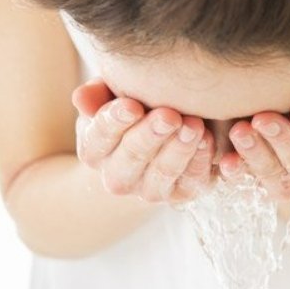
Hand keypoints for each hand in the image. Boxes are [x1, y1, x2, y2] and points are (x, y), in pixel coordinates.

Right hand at [71, 77, 215, 203]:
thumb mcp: (109, 98)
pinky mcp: (182, 193)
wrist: (157, 139)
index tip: (131, 105)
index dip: (115, 122)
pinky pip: (192, 180)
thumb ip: (97, 95)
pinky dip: (201, 161)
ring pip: (163, 173)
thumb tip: (81, 98)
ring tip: (194, 125)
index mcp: (95, 151)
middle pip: (132, 157)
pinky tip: (208, 139)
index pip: (99, 137)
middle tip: (169, 115)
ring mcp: (150, 189)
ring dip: (179, 150)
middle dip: (151, 135)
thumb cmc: (130, 108)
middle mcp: (118, 177)